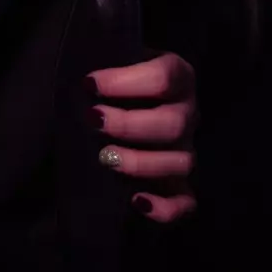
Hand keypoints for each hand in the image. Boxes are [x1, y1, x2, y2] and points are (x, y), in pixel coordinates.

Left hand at [86, 50, 197, 223]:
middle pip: (174, 123)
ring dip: (141, 163)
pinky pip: (186, 202)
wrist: (121, 105)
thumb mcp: (113, 64)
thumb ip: (104, 65)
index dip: (125, 80)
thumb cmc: (113, 82)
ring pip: (181, 162)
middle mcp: (186, 113)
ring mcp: (185, 149)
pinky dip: (166, 207)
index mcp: (177, 77)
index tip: (90, 84)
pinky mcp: (180, 183)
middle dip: (129, 124)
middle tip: (94, 121)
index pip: (164, 76)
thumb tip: (85, 79)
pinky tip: (138, 202)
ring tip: (106, 158)